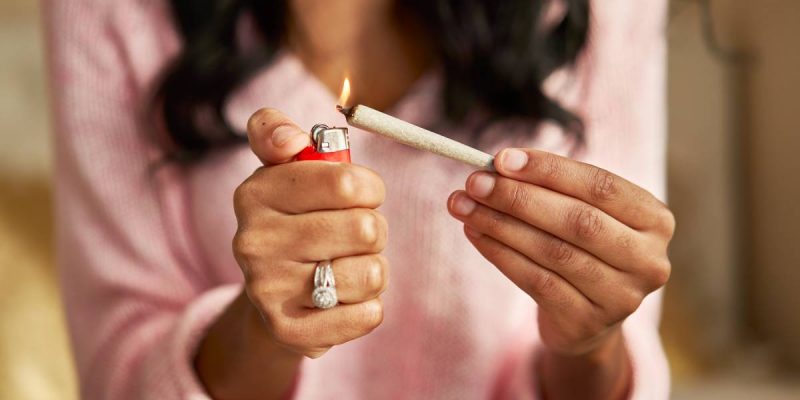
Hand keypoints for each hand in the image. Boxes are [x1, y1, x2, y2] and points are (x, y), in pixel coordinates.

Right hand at [233, 108, 388, 358]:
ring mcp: (268, 290)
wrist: (273, 297)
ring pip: (372, 273)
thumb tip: (292, 140)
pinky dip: (369, 305)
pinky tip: (345, 299)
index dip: (369, 188)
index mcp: (255, 194)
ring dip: (374, 269)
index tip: (360, 193)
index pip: (346, 183)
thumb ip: (275, 132)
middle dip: (373, 229)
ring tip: (347, 266)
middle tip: (353, 235)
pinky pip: (368, 314)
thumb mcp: (281, 169)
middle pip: (365, 228)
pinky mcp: (290, 332)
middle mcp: (253, 242)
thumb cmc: (294, 219)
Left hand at [447, 148, 673, 355]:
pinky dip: (500, 254)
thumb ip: (551, 187)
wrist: (587, 316)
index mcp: (654, 219)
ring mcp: (621, 296)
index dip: (550, 170)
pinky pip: (536, 281)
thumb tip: (498, 166)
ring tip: (464, 206)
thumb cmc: (583, 247)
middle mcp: (648, 259)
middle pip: (577, 220)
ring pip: (553, 252)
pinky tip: (476, 235)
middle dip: (519, 197)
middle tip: (475, 182)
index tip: (502, 159)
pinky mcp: (587, 322)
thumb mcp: (582, 212)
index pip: (600, 185)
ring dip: (501, 224)